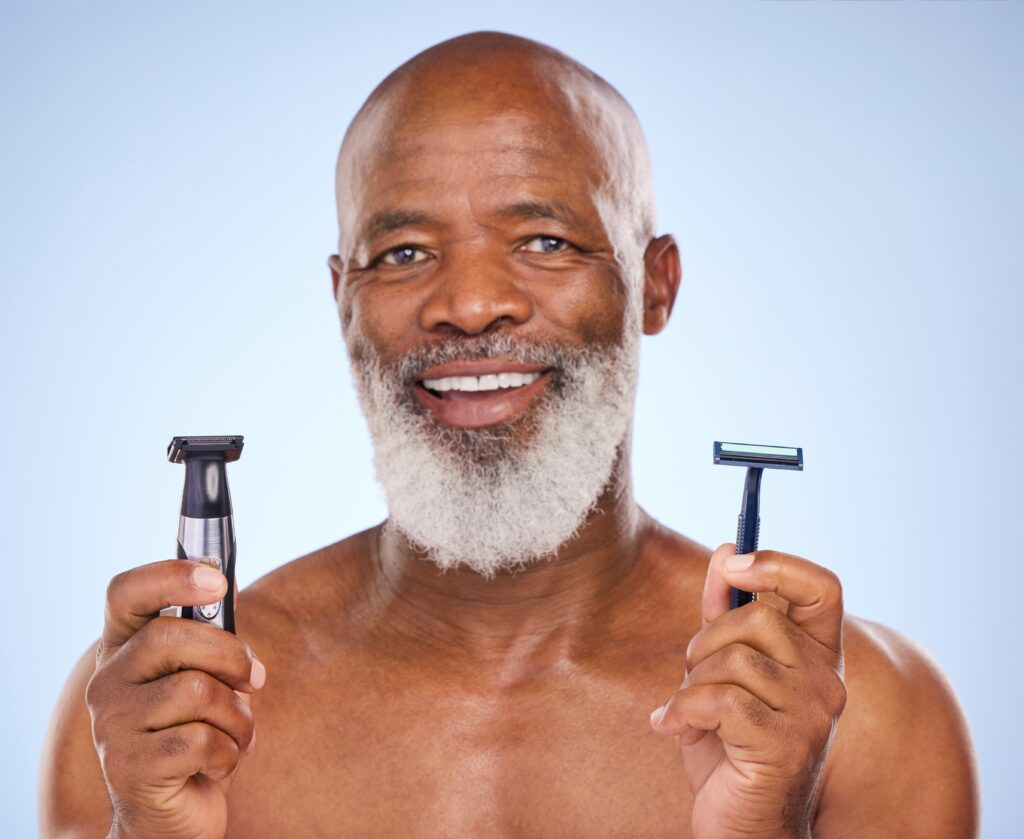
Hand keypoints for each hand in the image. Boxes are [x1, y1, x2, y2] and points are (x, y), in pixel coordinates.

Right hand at [86, 560, 264, 838]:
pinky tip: (219, 763)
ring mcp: (112, 725)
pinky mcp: (129, 768)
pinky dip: (228, 752)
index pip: (125, 593)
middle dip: (230, 655)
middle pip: (170, 636)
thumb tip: (225, 577)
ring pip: (195, 690)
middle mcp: (107, 681)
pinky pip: (200, 741)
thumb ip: (210, 632)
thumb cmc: (194, 733)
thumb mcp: (204, 675)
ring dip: (236, 715)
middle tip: (254, 679)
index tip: (217, 580)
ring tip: (236, 733)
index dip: (170, 576)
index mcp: (123, 649)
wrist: (172, 815)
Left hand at [651, 544, 845, 838]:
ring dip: (692, 682)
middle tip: (694, 675)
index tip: (734, 562)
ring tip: (690, 713)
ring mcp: (811, 714)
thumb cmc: (730, 744)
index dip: (778, 562)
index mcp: (817, 656)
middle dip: (706, 641)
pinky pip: (718, 701)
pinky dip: (683, 712)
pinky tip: (678, 732)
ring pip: (733, 659)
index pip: (823, 587)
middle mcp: (827, 681)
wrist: (741, 822)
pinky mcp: (785, 745)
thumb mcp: (723, 669)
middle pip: (757, 617)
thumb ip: (726, 613)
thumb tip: (728, 550)